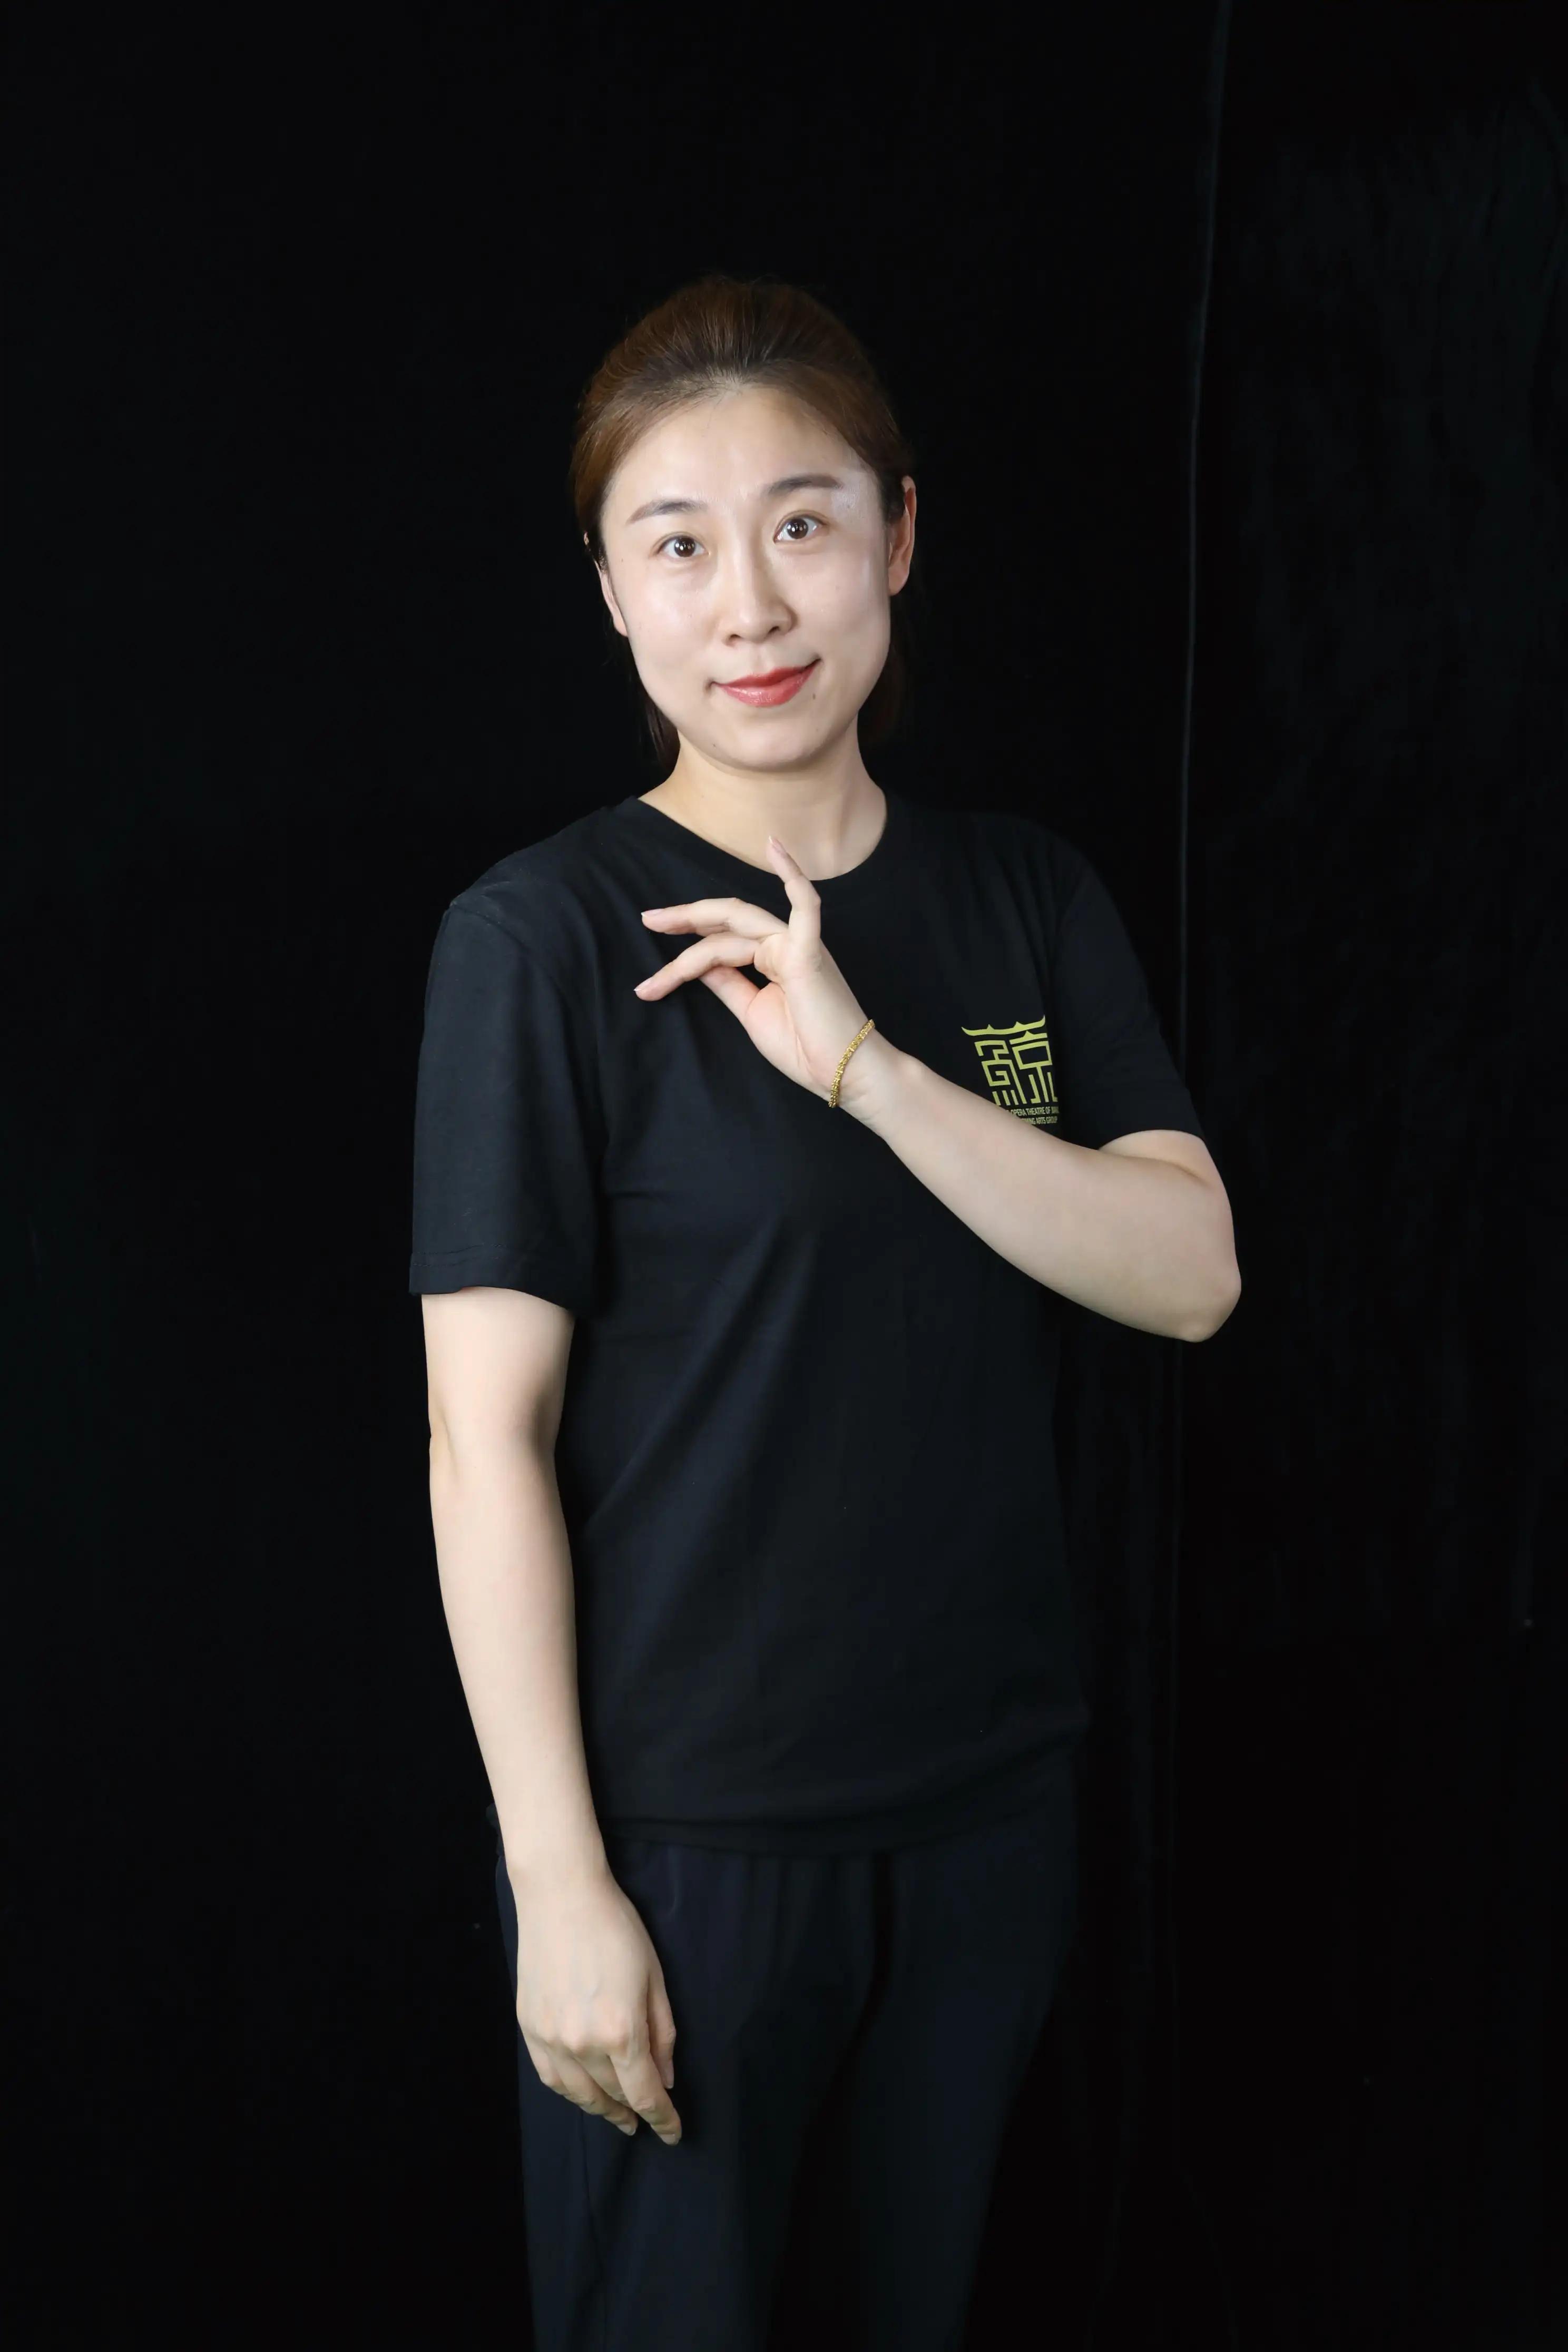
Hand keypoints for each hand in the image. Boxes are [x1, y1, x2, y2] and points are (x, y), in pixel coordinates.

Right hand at [513, 1864, 682, 2145]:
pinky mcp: (529, 2028)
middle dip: (634, 2111)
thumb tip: (665, 2078)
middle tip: (645, 2119)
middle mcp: (583, 2044)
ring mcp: (551, 2039)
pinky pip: (551, 2077)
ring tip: (617, 2114)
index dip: (663, 2119)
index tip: (674, 2133)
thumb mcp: (654, 1977)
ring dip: (601, 2108)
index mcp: (621, 2031)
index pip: (645, 2094)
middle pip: (613, 2096)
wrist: (561, 1895)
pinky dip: (570, 2091)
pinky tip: (582, 2092)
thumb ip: (662, 2033)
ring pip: (579, 2095)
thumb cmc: (616, 1928)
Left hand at [633, 835, 871, 1102]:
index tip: (648, 986)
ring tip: (655, 921)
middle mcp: (783, 945)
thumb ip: (729, 985)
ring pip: (736, 927)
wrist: (844, 1075)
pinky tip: (774, 846)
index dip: (681, 962)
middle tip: (647, 920)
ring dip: (694, 922)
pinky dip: (792, 875)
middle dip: (683, 921)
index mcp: (771, 961)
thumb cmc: (805, 1049)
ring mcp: (797, 945)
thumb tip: (701, 966)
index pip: (720, 949)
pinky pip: (804, 906)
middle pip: (724, 925)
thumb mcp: (752, 1013)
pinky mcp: (809, 953)